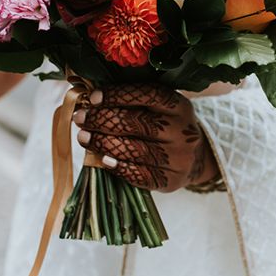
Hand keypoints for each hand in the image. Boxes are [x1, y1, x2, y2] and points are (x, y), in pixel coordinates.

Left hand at [73, 84, 218, 192]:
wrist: (195, 157)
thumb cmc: (166, 126)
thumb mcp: (160, 108)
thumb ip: (133, 101)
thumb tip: (91, 98)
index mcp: (180, 106)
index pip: (149, 95)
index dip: (119, 95)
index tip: (93, 97)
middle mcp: (183, 131)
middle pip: (138, 123)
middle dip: (103, 120)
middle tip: (80, 117)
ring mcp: (179, 157)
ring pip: (135, 150)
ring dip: (103, 143)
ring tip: (83, 137)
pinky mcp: (171, 180)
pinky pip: (139, 175)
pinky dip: (118, 167)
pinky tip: (102, 159)